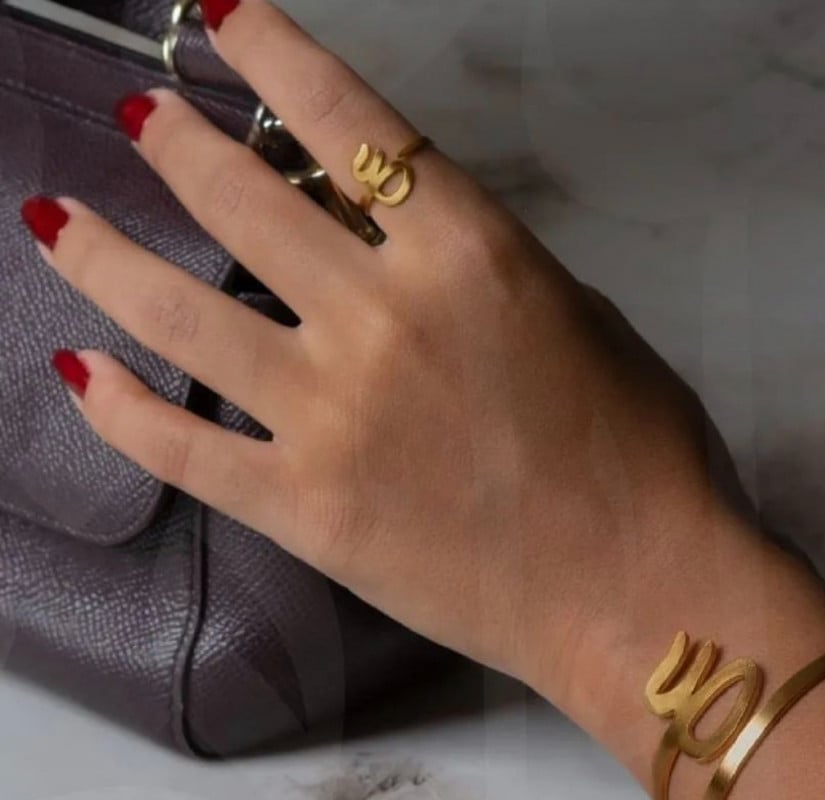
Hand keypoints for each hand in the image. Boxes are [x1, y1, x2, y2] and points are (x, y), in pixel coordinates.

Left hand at [24, 0, 721, 701]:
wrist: (636, 591)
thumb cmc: (639, 454)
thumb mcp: (578, 319)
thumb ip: (480, 269)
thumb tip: (400, 243)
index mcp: (471, 255)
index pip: (350, 125)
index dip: (275, 57)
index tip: (223, 22)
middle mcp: (385, 318)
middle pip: (243, 203)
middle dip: (178, 146)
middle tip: (142, 123)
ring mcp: (334, 417)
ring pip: (182, 314)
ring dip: (104, 256)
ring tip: (56, 222)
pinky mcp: (307, 510)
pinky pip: (186, 451)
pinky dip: (121, 411)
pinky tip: (77, 371)